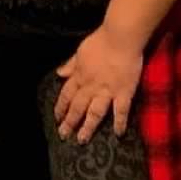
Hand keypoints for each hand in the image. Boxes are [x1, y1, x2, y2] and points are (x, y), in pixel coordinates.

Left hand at [54, 26, 144, 141]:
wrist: (120, 39)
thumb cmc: (100, 42)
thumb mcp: (80, 52)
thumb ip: (71, 65)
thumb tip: (59, 73)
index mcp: (80, 76)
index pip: (66, 95)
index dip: (60, 108)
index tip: (56, 118)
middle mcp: (91, 86)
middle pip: (77, 107)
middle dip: (69, 122)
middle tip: (63, 135)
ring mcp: (107, 91)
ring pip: (94, 113)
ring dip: (87, 127)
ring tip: (82, 140)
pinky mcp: (124, 93)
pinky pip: (121, 111)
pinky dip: (119, 122)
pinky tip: (118, 134)